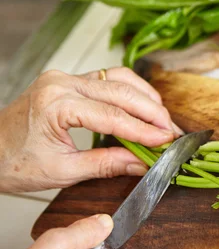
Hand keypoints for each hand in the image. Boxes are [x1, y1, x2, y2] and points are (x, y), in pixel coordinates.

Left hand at [0, 67, 183, 192]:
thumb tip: (144, 164)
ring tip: (164, 119)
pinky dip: (131, 91)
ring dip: (145, 97)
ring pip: (118, 78)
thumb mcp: (64, 171)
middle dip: (152, 112)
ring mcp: (64, 77)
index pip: (113, 116)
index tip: (167, 141)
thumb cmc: (15, 163)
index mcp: (56, 104)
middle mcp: (61, 82)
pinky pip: (108, 78)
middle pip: (121, 91)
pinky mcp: (68, 80)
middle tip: (173, 132)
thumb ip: (108, 164)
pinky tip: (144, 106)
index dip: (145, 130)